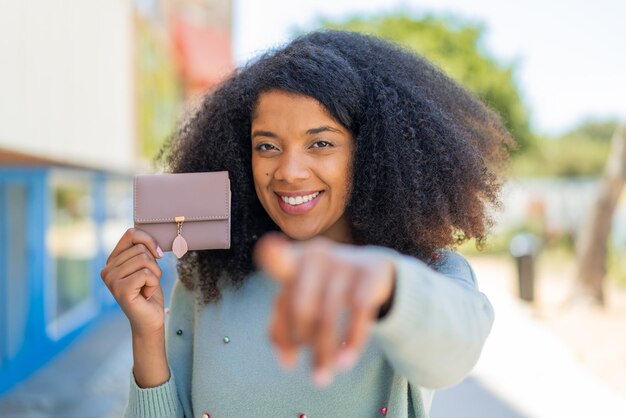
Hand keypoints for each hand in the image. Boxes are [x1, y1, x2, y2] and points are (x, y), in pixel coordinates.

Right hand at [100, 228, 164, 336]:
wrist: (150, 319)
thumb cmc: (149, 291)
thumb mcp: (147, 265)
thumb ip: (143, 250)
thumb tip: (147, 237)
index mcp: (112, 260)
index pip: (131, 234)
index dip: (149, 240)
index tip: (158, 254)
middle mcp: (107, 269)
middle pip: (141, 248)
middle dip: (154, 265)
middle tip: (148, 282)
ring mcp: (111, 279)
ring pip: (145, 260)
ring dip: (154, 275)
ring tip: (147, 287)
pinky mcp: (120, 288)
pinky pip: (147, 274)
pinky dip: (153, 283)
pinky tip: (146, 294)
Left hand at [254, 233, 395, 387]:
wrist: (373, 270)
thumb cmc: (324, 288)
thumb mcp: (301, 300)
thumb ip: (283, 328)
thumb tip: (287, 363)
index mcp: (292, 261)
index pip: (277, 257)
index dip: (272, 253)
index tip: (268, 247)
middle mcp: (316, 257)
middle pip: (301, 308)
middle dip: (302, 342)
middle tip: (306, 368)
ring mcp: (344, 262)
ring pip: (328, 317)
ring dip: (323, 353)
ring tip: (321, 379)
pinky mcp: (370, 273)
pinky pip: (360, 314)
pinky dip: (351, 342)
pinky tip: (345, 362)